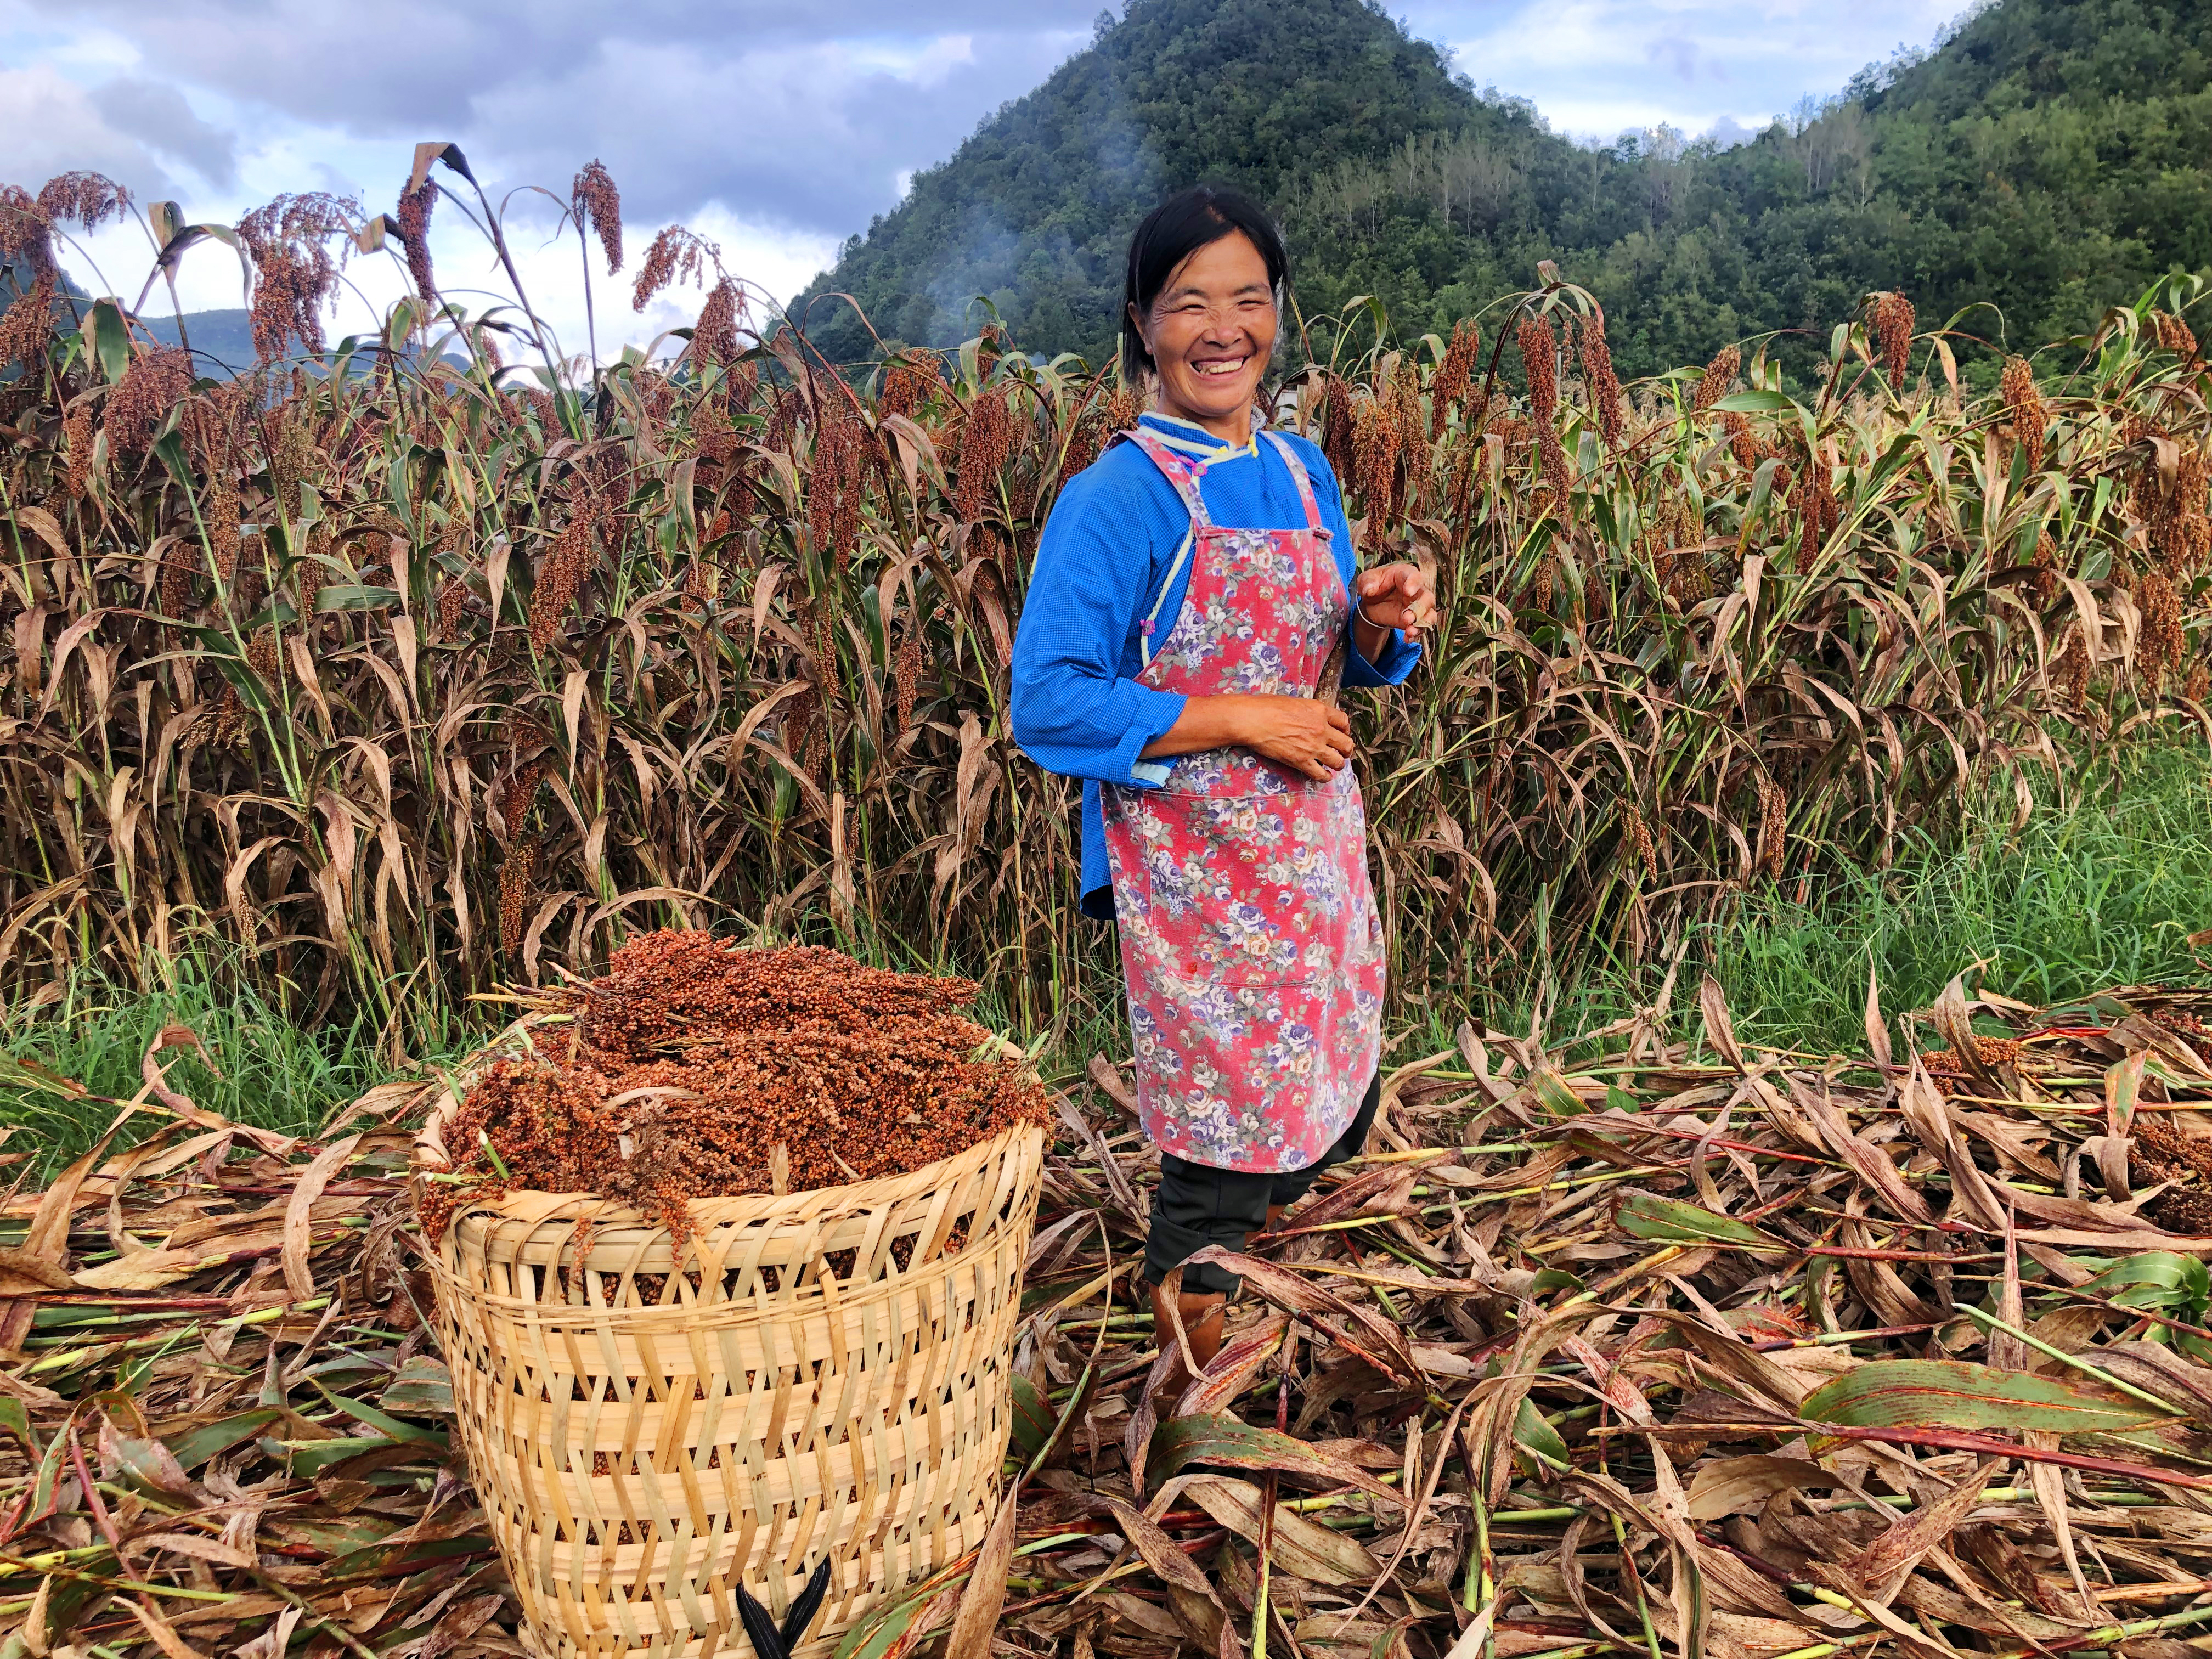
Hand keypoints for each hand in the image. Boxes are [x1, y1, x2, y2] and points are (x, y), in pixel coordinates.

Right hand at [1143, 693, 1353, 780]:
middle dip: (1346, 750)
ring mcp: (1313, 746)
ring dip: (1338, 765)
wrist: (1253, 719)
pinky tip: (1323, 776)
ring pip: (1338, 761)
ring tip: (1334, 766)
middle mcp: (1321, 728)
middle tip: (1343, 753)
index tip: (1342, 734)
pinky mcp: (1302, 760)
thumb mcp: (1294, 702)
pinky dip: (1324, 777)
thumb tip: (1311, 718)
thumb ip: (1309, 711)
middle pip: (1346, 744)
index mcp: (1319, 710)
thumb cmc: (1267, 707)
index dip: (1346, 730)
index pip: (1344, 721)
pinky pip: (1320, 774)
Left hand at [1354, 563, 1438, 636]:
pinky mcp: (1415, 620)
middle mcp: (1416, 590)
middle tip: (1408, 617)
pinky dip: (1415, 634)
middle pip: (1427, 597)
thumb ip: (1367, 582)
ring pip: (1429, 614)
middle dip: (1420, 608)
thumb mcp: (1366, 580)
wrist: (1374, 602)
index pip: (1414, 576)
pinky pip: (1421, 628)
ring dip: (1421, 624)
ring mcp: (1418, 606)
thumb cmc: (1374, 585)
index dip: (1413, 583)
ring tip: (1410, 631)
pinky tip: (1407, 639)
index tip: (1408, 591)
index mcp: (1405, 575)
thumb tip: (1369, 589)